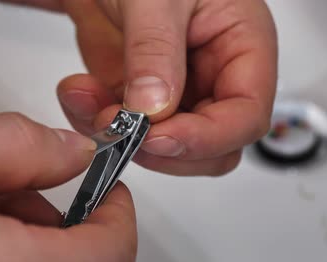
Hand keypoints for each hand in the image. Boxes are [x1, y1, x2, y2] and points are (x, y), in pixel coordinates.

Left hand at [55, 0, 277, 175]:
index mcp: (244, 46)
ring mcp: (181, 91)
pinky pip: (129, 132)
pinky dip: (99, 122)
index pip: (247, 115)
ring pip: (169, 149)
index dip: (210, 137)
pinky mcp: (144, 98)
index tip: (162, 138)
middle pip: (214, 147)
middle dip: (166, 148)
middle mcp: (218, 76)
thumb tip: (155, 108)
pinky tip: (79, 93)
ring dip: (125, 139)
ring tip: (89, 102)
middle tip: (123, 128)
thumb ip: (156, 49)